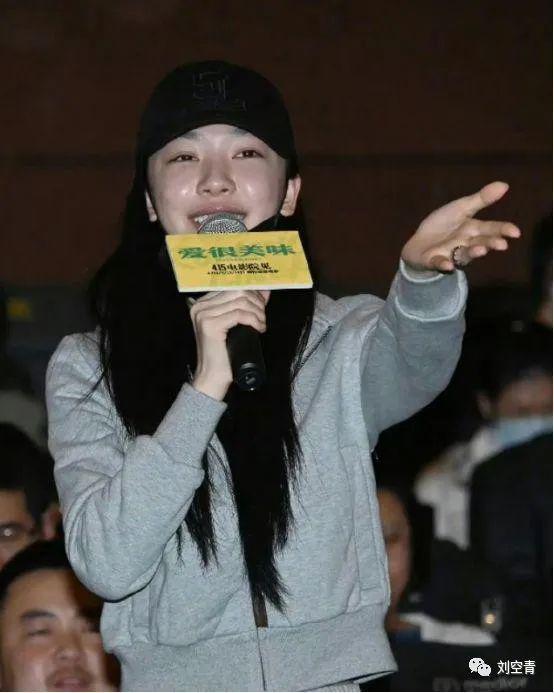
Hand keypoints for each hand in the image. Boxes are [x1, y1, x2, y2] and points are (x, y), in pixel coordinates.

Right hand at [189, 289, 269, 399]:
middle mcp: (200, 306)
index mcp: (203, 303)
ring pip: (241, 302)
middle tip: (262, 318)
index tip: (263, 305)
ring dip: (257, 313)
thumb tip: (265, 290)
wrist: (213, 376)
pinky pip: (239, 314)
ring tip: (261, 325)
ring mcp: (203, 314)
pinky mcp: (210, 325)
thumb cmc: (225, 353)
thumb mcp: (237, 324)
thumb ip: (248, 306)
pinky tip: (258, 329)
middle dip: (257, 303)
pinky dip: (254, 320)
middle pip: (238, 291)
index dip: (253, 293)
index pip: (233, 286)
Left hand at [401, 181, 520, 272]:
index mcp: (473, 230)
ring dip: (473, 253)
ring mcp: (451, 254)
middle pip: (481, 243)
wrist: (419, 243)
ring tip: (481, 250)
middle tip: (502, 244)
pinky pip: (440, 263)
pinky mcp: (435, 261)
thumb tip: (505, 185)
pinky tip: (448, 264)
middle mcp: (466, 244)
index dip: (503, 230)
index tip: (515, 232)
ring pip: (464, 255)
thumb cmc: (443, 225)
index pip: (491, 229)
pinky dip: (444, 264)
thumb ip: (481, 199)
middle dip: (491, 243)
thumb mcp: (461, 208)